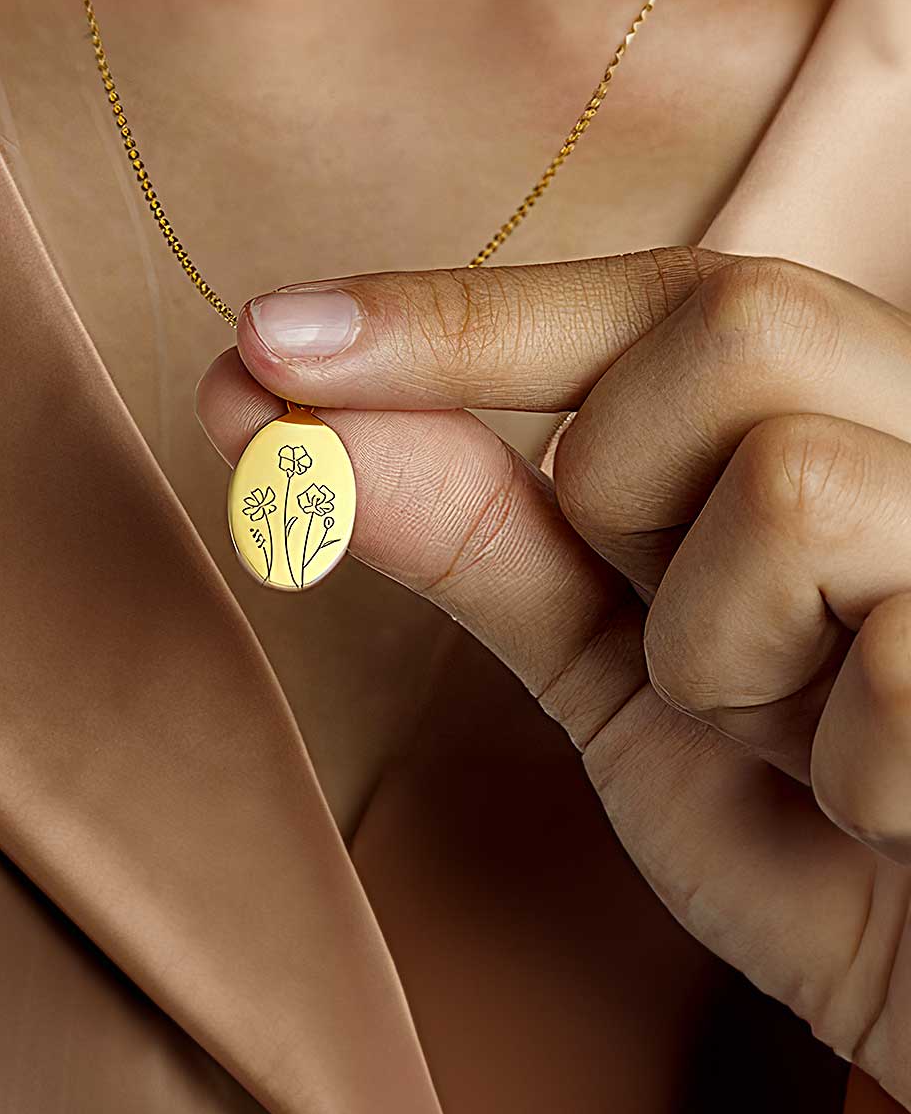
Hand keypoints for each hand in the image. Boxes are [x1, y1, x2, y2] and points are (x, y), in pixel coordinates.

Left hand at [196, 247, 910, 1105]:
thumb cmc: (792, 815)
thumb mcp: (618, 670)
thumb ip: (483, 537)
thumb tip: (286, 421)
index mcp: (833, 405)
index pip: (646, 298)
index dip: (452, 316)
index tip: (265, 338)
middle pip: (730, 327)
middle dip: (630, 490)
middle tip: (681, 637)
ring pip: (789, 489)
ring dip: (724, 660)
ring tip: (793, 739)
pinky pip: (890, 676)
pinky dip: (834, 777)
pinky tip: (878, 812)